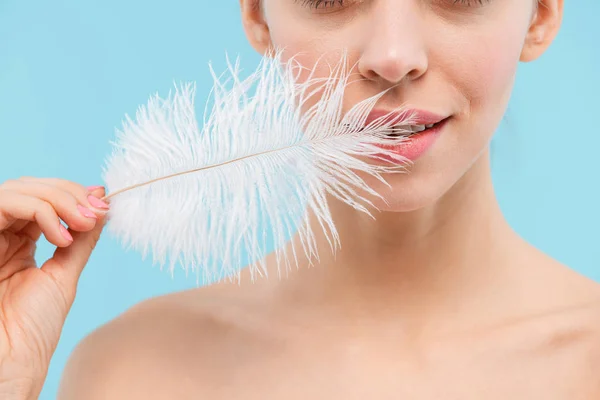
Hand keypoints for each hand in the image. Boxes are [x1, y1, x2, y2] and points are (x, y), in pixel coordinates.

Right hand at [0, 178, 108, 398]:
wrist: (12, 359)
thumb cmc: (33, 326)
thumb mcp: (65, 273)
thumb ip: (82, 239)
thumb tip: (103, 205)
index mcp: (21, 242)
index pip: (45, 198)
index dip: (74, 194)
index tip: (103, 204)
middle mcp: (2, 234)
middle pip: (32, 187)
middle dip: (69, 194)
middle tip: (95, 212)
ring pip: (20, 189)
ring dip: (59, 200)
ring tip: (82, 223)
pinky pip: (5, 203)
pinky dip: (41, 211)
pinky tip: (62, 237)